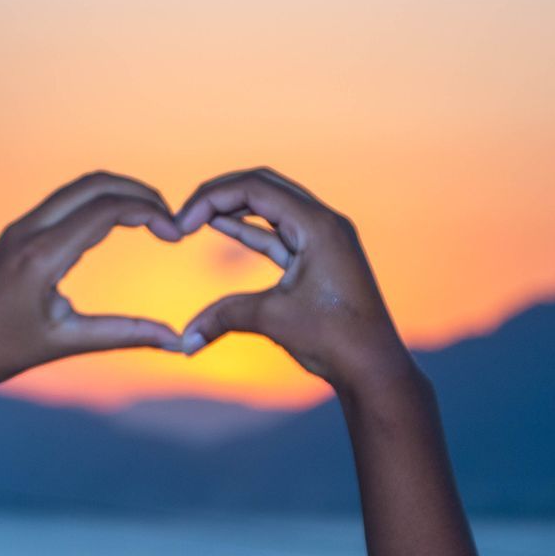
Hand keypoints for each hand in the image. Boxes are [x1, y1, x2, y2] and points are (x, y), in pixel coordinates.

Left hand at [0, 171, 184, 393]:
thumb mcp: (64, 343)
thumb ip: (124, 334)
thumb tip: (177, 341)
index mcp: (42, 254)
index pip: (107, 208)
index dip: (150, 212)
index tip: (176, 235)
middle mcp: (29, 230)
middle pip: (95, 183)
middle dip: (140, 192)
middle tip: (171, 219)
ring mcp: (19, 228)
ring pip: (78, 188)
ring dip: (118, 193)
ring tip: (152, 218)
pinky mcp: (15, 234)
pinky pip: (63, 202)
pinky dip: (97, 202)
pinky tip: (116, 224)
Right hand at [175, 168, 420, 398]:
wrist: (373, 368)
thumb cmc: (336, 339)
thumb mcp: (273, 320)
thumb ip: (224, 317)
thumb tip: (184, 339)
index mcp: (318, 225)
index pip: (256, 188)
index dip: (212, 198)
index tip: (181, 223)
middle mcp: (323, 223)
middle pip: (263, 187)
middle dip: (220, 195)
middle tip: (185, 212)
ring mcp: (323, 239)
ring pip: (271, 208)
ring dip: (233, 209)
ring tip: (196, 216)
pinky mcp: (318, 258)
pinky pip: (278, 233)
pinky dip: (249, 229)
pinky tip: (222, 226)